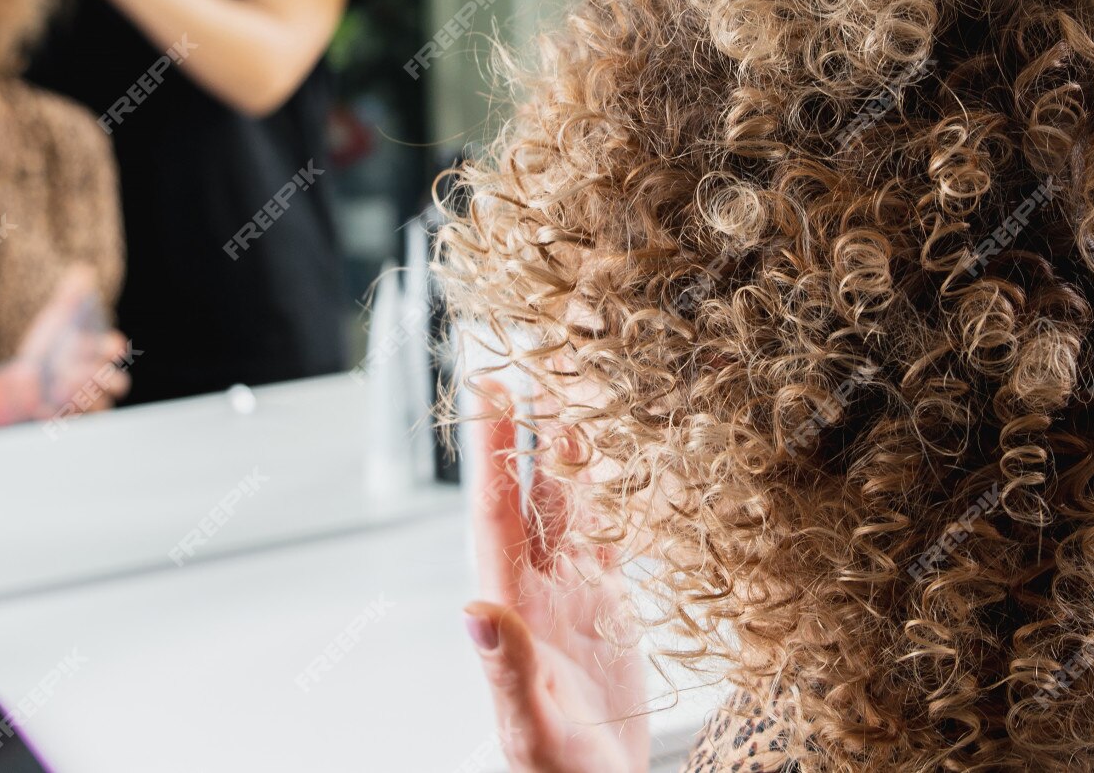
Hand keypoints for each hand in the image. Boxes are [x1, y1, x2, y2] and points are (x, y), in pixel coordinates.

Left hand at [15, 266, 131, 414]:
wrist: (29, 377)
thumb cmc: (53, 346)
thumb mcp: (60, 319)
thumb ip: (73, 297)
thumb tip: (82, 271)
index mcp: (100, 353)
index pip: (115, 351)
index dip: (112, 347)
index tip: (108, 343)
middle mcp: (98, 380)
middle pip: (116, 384)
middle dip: (103, 377)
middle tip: (80, 369)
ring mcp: (85, 402)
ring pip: (99, 407)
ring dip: (83, 398)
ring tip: (60, 386)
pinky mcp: (67, 419)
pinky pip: (72, 423)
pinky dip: (58, 417)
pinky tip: (41, 407)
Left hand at [463, 391, 647, 772]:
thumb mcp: (531, 731)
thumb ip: (507, 673)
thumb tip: (472, 613)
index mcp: (512, 611)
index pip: (498, 516)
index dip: (492, 454)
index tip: (489, 393)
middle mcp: (537, 592)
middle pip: (531, 493)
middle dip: (529, 429)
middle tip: (534, 361)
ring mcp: (572, 596)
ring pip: (568, 506)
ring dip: (569, 451)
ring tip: (574, 390)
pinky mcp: (607, 607)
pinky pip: (606, 536)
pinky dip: (613, 495)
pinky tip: (621, 460)